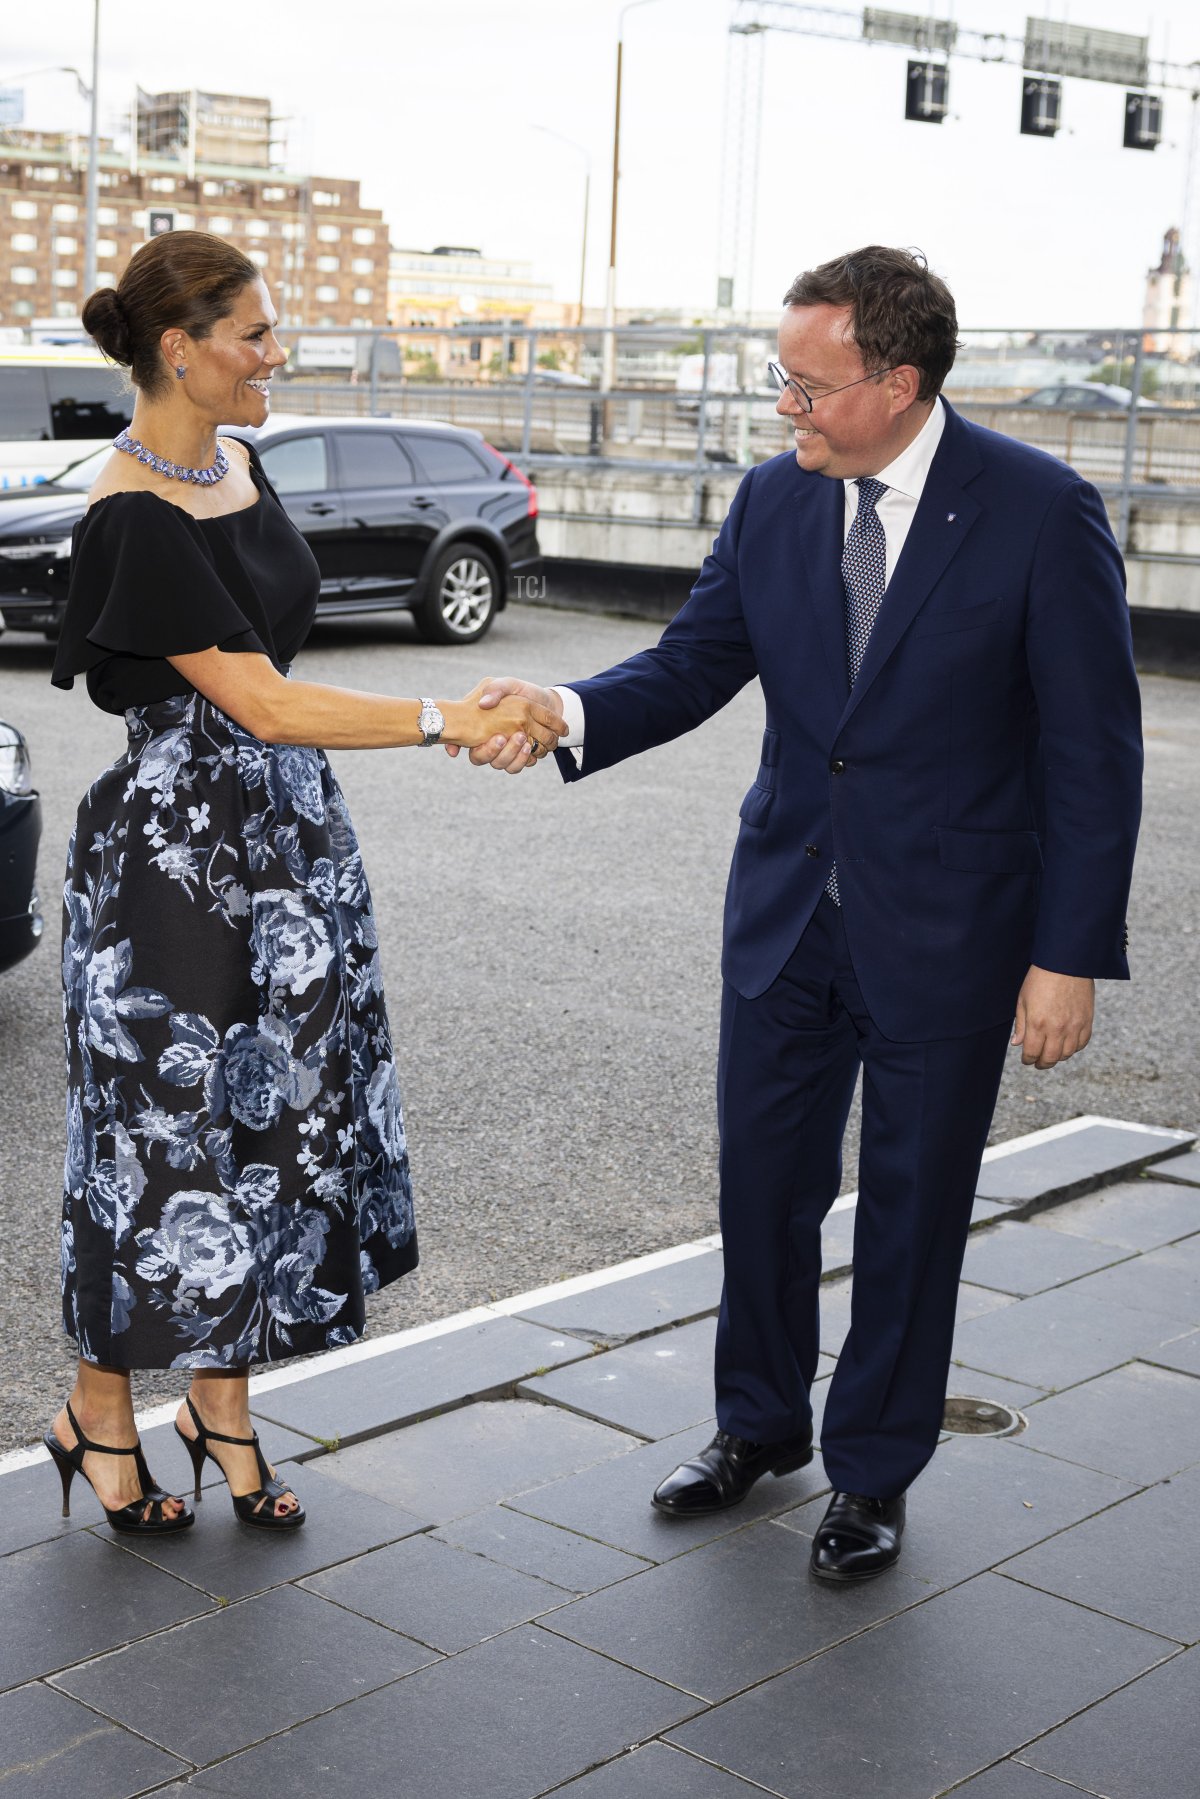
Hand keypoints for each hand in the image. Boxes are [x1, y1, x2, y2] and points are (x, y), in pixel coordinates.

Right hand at [444, 677, 563, 772]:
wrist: (546, 701)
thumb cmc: (523, 692)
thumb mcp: (508, 685)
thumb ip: (496, 689)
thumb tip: (483, 704)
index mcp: (483, 727)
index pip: (476, 749)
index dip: (487, 749)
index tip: (500, 737)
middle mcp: (491, 742)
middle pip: (492, 760)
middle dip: (507, 751)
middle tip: (520, 736)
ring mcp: (506, 751)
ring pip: (506, 765)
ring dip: (518, 756)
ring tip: (528, 744)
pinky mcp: (520, 757)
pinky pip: (518, 766)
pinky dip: (527, 760)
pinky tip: (534, 751)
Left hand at [1011, 966, 1094, 1068]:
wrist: (1066, 964)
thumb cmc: (1040, 979)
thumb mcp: (1023, 1000)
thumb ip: (1021, 1025)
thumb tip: (1017, 1044)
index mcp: (1038, 1024)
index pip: (1032, 1053)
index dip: (1028, 1059)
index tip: (1026, 1060)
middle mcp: (1057, 1029)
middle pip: (1051, 1058)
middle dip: (1042, 1063)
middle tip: (1038, 1063)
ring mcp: (1074, 1026)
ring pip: (1067, 1054)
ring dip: (1058, 1057)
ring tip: (1052, 1054)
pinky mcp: (1087, 1021)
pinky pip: (1082, 1043)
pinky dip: (1074, 1048)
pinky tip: (1067, 1045)